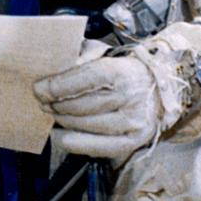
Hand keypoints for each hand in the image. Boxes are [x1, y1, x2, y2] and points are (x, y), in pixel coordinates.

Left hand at [34, 46, 184, 162]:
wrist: (162, 90)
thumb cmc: (124, 70)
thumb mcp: (104, 53)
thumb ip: (81, 56)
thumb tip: (56, 68)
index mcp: (122, 71)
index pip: (84, 79)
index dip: (57, 85)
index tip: (38, 88)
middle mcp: (130, 98)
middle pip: (81, 105)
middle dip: (55, 104)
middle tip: (42, 101)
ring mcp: (133, 122)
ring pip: (86, 125)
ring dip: (62, 120)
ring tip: (52, 113)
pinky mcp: (133, 141)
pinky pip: (96, 146)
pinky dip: (72, 141)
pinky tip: (59, 134)